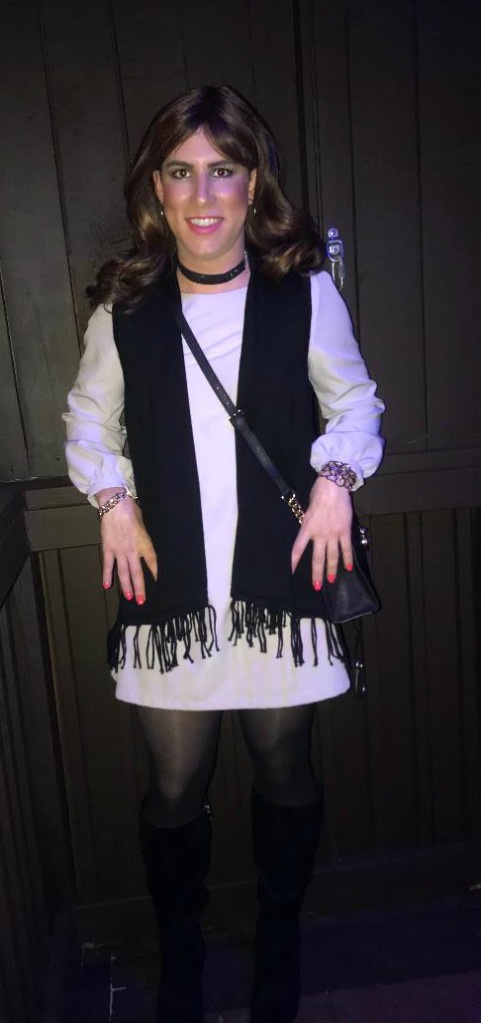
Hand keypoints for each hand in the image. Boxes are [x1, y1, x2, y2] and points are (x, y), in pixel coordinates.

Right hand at [96, 489, 157, 603]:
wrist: (115, 504)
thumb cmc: (131, 511)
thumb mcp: (144, 524)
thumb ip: (144, 538)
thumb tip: (145, 547)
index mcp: (145, 544)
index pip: (153, 563)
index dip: (156, 574)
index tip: (159, 584)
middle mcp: (133, 551)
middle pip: (137, 573)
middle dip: (140, 588)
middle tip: (142, 601)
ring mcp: (119, 551)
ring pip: (123, 573)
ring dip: (126, 586)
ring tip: (129, 597)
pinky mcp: (108, 548)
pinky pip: (107, 565)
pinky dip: (106, 575)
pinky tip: (106, 586)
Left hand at [291, 476, 352, 588]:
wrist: (333, 485)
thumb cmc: (319, 494)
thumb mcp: (308, 510)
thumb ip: (309, 524)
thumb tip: (310, 533)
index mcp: (307, 528)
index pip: (297, 549)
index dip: (293, 562)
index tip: (290, 573)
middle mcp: (319, 534)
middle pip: (317, 558)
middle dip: (317, 574)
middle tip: (317, 586)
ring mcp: (333, 533)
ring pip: (332, 556)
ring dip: (332, 570)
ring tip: (331, 581)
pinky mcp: (345, 530)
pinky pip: (346, 547)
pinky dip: (348, 558)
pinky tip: (349, 568)